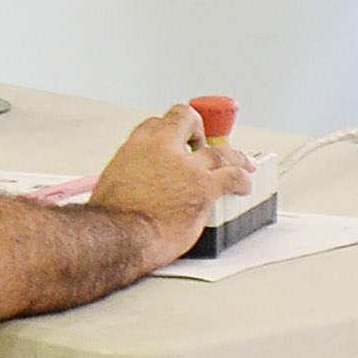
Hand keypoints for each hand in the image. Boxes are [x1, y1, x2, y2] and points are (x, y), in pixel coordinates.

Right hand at [84, 104, 256, 263]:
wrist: (119, 235)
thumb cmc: (111, 219)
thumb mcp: (112, 183)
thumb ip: (131, 175)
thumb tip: (137, 185)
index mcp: (137, 146)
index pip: (157, 124)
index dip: (169, 130)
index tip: (175, 138)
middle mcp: (163, 149)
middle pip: (188, 121)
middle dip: (198, 129)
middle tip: (204, 141)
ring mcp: (187, 168)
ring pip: (220, 152)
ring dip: (235, 157)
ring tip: (244, 162)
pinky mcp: (204, 188)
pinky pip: (233, 177)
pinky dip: (243, 179)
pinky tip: (245, 185)